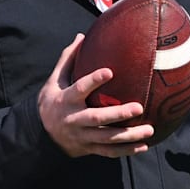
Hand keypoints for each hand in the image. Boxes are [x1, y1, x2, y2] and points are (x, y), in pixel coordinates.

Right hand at [37, 34, 154, 157]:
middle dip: (118, 114)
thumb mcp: (54, 81)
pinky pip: (108, 152)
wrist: (39, 135)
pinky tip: (144, 146)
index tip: (110, 71)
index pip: (79, 89)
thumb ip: (68, 60)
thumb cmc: (52, 101)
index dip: (93, 81)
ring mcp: (82, 136)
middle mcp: (74, 119)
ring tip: (149, 129)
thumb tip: (81, 36)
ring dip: (128, 136)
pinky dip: (126, 150)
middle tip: (139, 107)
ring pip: (106, 138)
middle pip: (97, 118)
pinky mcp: (88, 148)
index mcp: (66, 100)